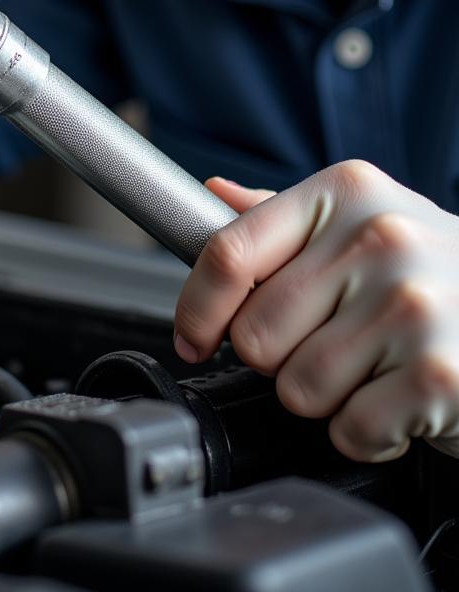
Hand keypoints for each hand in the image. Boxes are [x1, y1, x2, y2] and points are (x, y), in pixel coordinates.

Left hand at [174, 161, 458, 461]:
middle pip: (254, 334)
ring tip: (372, 369)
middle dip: (279, 358)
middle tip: (331, 344)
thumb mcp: (361, 224)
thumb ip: (282, 216)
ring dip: (325, 397)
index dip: (197, 308)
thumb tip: (213, 195)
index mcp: (345, 192)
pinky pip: (350, 428)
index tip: (193, 338)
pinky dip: (366, 434)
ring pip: (296, 387)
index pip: (230, 253)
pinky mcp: (439, 373)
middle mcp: (380, 238)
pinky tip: (398, 401)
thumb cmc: (431, 275)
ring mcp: (413, 304)